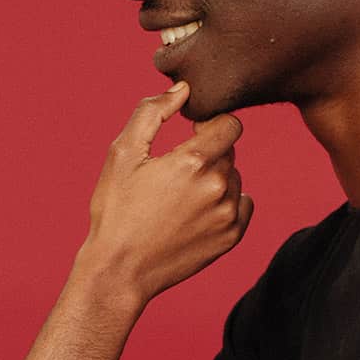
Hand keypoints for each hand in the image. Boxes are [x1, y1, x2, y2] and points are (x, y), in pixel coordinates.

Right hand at [79, 83, 253, 305]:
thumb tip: (183, 89)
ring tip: (180, 197)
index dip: (210, 124)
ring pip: (235, 178)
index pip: (230, 124)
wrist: (120, 270)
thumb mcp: (123, 153)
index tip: (190, 134)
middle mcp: (218, 187)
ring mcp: (228, 215)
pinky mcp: (232, 237)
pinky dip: (225, 203)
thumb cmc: (116, 210)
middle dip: (208, 152)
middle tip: (175, 172)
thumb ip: (152, 112)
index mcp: (193, 161)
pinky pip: (243, 205)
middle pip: (229, 151)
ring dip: (216, 179)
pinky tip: (195, 213)